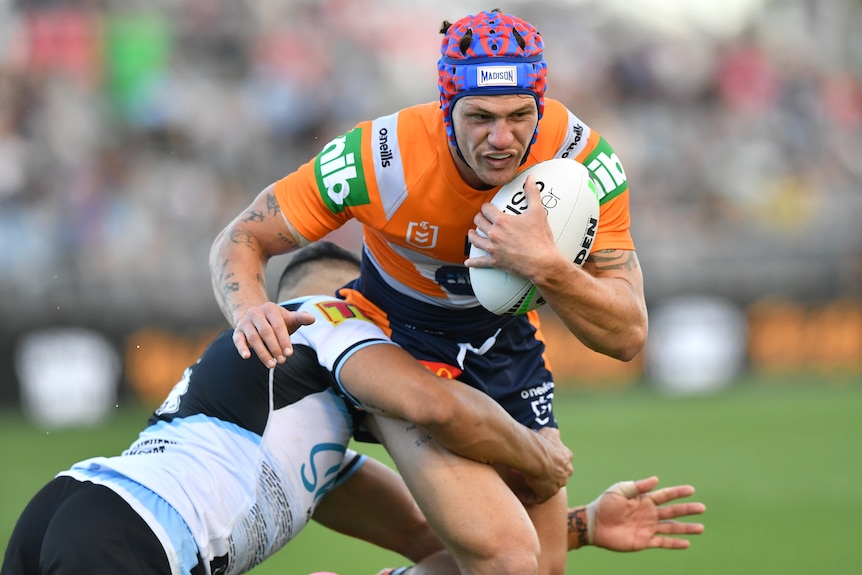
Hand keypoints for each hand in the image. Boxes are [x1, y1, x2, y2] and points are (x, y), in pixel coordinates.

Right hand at [232, 302, 314, 367]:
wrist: (256, 318)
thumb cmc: (276, 321)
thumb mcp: (288, 318)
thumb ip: (300, 318)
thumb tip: (312, 319)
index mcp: (270, 308)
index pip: (278, 325)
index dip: (284, 340)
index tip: (289, 354)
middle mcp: (255, 313)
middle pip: (266, 332)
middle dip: (274, 348)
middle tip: (282, 361)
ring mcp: (245, 322)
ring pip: (253, 338)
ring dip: (262, 353)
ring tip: (272, 365)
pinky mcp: (237, 332)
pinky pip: (238, 340)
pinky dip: (242, 348)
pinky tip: (247, 357)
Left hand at [465, 175, 557, 278]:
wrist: (541, 262)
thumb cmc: (540, 239)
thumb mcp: (538, 212)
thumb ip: (532, 194)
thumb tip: (530, 179)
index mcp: (501, 221)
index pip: (486, 209)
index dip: (486, 207)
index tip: (488, 207)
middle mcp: (494, 234)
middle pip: (479, 222)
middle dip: (479, 218)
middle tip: (481, 218)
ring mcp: (493, 248)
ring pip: (475, 240)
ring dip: (473, 235)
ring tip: (472, 233)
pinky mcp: (495, 261)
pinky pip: (480, 262)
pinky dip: (473, 262)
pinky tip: (468, 262)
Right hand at [498, 427, 572, 504]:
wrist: (535, 454)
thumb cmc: (540, 442)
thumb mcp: (549, 432)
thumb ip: (552, 433)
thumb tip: (551, 432)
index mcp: (566, 458)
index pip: (560, 462)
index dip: (547, 461)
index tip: (536, 459)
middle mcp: (565, 472)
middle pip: (555, 475)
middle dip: (542, 473)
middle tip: (527, 469)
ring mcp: (557, 485)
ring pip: (546, 486)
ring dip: (534, 484)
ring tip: (520, 480)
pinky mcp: (548, 494)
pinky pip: (538, 498)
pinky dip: (529, 496)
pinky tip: (520, 494)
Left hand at [586, 476, 705, 550]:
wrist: (594, 524)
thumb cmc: (604, 505)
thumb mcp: (619, 491)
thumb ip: (637, 486)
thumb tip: (656, 479)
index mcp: (644, 500)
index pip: (665, 495)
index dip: (678, 493)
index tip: (691, 490)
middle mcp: (649, 514)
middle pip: (672, 511)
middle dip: (687, 509)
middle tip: (702, 507)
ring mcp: (648, 528)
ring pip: (671, 527)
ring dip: (686, 528)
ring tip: (701, 528)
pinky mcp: (644, 541)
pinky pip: (662, 542)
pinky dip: (674, 543)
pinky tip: (686, 543)